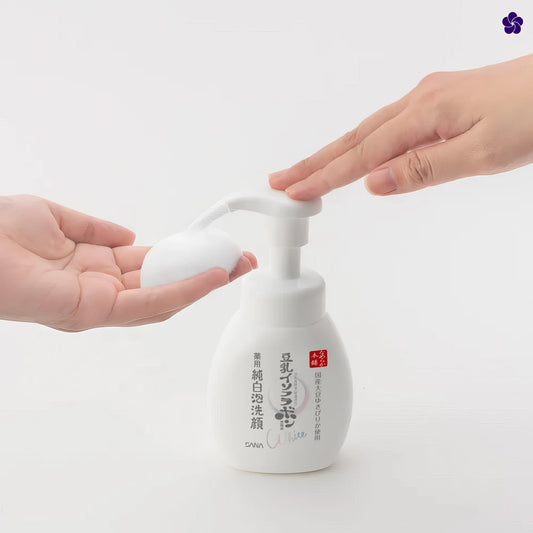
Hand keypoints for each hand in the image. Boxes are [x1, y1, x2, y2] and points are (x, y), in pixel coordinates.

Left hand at [0, 195, 256, 330]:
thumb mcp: (57, 218)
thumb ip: (95, 229)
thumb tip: (126, 236)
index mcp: (95, 267)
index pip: (151, 265)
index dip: (184, 256)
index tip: (210, 246)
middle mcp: (103, 288)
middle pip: (165, 285)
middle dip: (205, 274)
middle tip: (238, 261)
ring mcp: (101, 303)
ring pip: (164, 298)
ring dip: (202, 284)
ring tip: (235, 268)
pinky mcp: (96, 311)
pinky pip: (148, 304)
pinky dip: (181, 292)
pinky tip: (209, 278)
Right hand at [269, 53, 532, 197]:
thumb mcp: (482, 153)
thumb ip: (424, 169)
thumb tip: (374, 182)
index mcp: (424, 115)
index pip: (361, 156)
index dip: (325, 177)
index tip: (294, 193)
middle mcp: (418, 102)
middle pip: (353, 140)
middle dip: (313, 163)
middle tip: (280, 180)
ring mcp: (426, 100)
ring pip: (367, 133)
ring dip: (332, 154)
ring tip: (305, 170)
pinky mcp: (436, 103)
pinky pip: (386, 127)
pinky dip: (360, 145)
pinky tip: (355, 153)